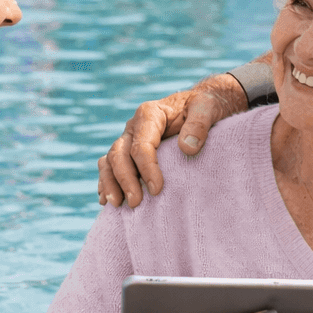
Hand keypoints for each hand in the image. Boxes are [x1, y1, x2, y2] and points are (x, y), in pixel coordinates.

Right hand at [98, 71, 249, 206]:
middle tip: (136, 203)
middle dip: (125, 180)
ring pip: (109, 161)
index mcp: (150, 114)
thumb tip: (187, 148)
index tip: (157, 189)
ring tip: (117, 205)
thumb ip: (199, 124)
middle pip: (119, 154)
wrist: (199, 107)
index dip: (147, 168)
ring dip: (110, 183)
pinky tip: (107, 201)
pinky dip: (106, 182)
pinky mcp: (128, 151)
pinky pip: (109, 166)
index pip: (141, 145)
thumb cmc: (204, 107)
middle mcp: (133, 126)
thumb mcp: (207, 108)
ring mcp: (128, 139)